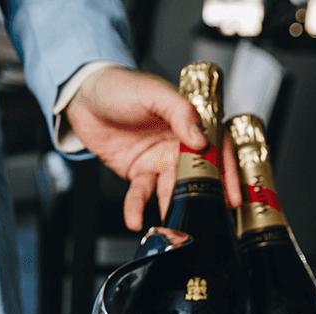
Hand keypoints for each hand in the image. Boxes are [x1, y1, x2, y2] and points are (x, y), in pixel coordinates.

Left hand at [64, 66, 240, 230]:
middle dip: (204, 197)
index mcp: (189, 121)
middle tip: (206, 215)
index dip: (228, 171)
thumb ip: (179, 112)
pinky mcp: (139, 173)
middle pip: (198, 174)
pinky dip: (137, 207)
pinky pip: (141, 194)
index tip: (233, 194)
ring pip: (171, 189)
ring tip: (171, 224)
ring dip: (172, 206)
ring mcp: (159, 160)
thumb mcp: (152, 92)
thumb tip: (201, 140)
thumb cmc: (120, 86)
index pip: (217, 147)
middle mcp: (178, 143)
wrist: (82, 96)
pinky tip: (135, 219)